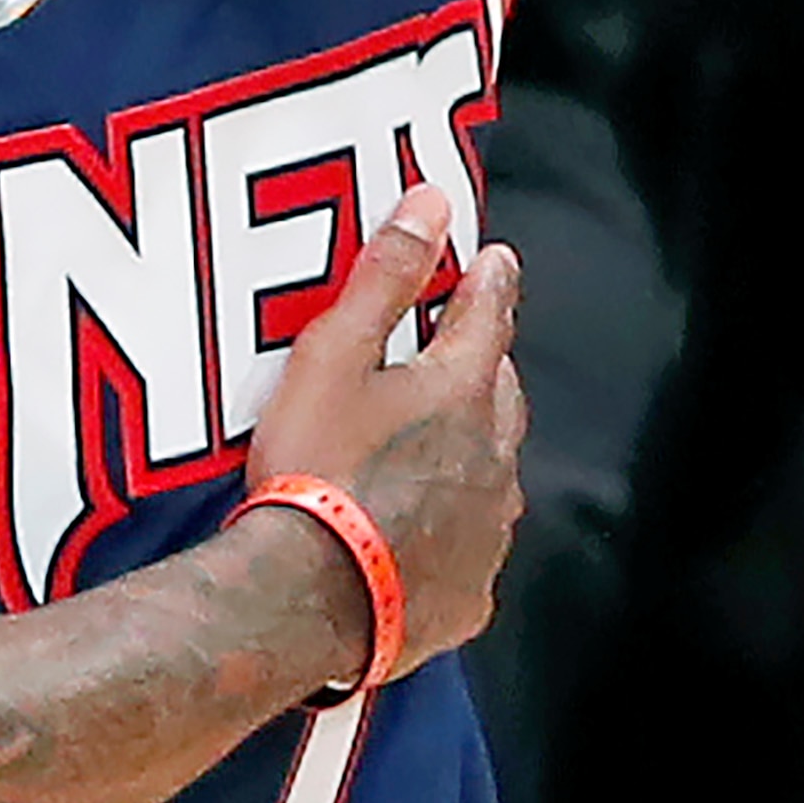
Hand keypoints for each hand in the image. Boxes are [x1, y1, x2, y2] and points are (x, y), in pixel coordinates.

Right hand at [244, 186, 528, 676]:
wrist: (304, 599)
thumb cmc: (313, 474)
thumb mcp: (332, 357)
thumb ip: (384, 279)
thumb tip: (430, 203)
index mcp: (462, 393)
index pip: (488, 318)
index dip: (487, 284)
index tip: (494, 261)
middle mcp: (492, 460)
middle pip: (499, 399)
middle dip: (482, 371)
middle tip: (459, 356)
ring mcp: (486, 532)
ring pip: (493, 476)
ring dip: (470, 456)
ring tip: (436, 452)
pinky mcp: (469, 594)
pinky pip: (472, 551)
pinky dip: (452, 533)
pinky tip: (418, 537)